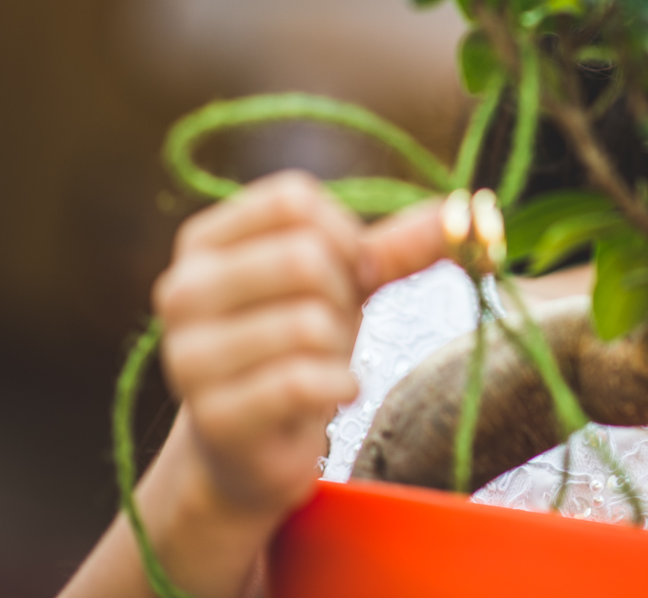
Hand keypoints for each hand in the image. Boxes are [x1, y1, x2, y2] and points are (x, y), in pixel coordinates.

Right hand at [154, 170, 444, 519]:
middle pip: (303, 257)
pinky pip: (303, 382)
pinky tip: (330, 395)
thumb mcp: (344, 284)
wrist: (251, 447)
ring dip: (338, 349)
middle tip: (331, 328)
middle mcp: (181, 290)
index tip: (348, 272)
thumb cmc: (295, 346)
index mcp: (205, 242)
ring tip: (319, 365)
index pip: (293, 200)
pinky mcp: (214, 415)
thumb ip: (396, 245)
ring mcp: (189, 355)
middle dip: (343, 296)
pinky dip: (339, 387)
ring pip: (308, 323)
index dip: (344, 235)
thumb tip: (467, 208)